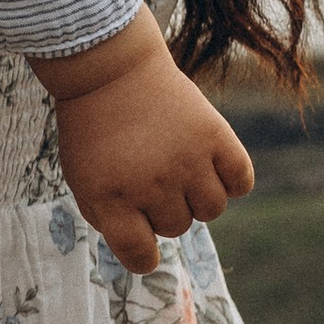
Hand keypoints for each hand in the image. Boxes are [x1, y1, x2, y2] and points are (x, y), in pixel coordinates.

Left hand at [40, 11, 253, 272]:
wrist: (110, 68)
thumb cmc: (95, 128)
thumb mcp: (83, 178)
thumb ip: (110, 218)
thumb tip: (146, 250)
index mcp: (110, 199)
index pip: (140, 255)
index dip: (144, 255)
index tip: (144, 245)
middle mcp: (150, 184)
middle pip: (177, 227)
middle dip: (164, 209)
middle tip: (150, 176)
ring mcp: (185, 159)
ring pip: (211, 210)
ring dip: (197, 197)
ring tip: (180, 168)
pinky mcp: (214, 135)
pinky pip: (241, 181)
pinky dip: (232, 180)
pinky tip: (212, 164)